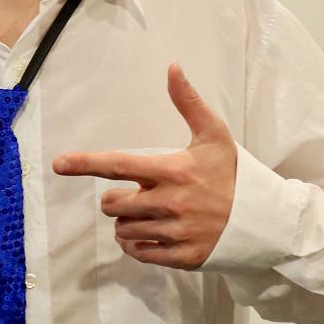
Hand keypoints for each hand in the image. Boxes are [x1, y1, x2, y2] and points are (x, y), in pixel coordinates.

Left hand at [52, 63, 236, 269]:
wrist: (264, 220)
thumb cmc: (232, 174)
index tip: (59, 164)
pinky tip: (152, 234)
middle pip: (113, 204)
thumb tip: (172, 66)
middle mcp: (171, 202)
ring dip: (128, 222)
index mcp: (173, 170)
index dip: (86, 163)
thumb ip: (188, 102)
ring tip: (151, 215)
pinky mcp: (182, 258)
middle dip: (117, 199)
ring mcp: (176, 232)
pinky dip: (137, 245)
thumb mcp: (214, 134)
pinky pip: (138, 253)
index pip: (119, 165)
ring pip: (123, 230)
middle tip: (138, 195)